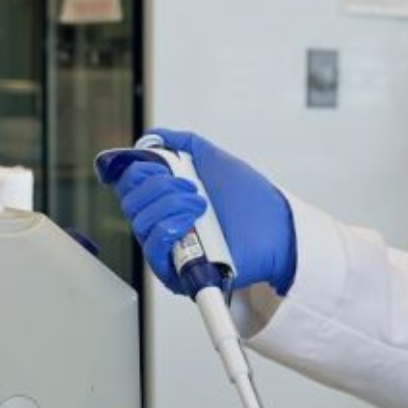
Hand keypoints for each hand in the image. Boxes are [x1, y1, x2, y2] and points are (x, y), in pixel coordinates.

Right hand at [95, 128, 296, 294]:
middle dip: (158, 186)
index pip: (130, 186)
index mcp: (166, 200)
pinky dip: (168, 228)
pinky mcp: (178, 272)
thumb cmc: (251, 200)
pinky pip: (153, 251)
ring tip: (200, 204)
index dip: (139, 172)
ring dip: (169, 205)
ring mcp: (170, 248)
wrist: (276, 228)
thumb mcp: (214, 160)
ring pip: (141, 222)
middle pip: (131, 203)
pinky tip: (192, 221)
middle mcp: (163, 224)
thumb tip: (154, 136)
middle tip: (192, 187)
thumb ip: (182, 144)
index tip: (162, 166)